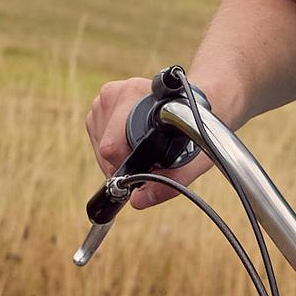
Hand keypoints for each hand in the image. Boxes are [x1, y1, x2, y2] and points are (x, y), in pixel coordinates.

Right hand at [85, 75, 211, 207]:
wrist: (198, 102)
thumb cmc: (198, 126)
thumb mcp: (194, 158)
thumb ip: (169, 183)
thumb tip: (138, 201)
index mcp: (133, 96)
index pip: (112, 146)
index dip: (128, 167)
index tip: (147, 169)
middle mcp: (114, 93)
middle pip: (104, 148)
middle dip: (124, 163)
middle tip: (150, 160)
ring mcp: (104, 98)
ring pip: (99, 145)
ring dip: (118, 156)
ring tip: (144, 147)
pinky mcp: (99, 106)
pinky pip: (97, 138)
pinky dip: (113, 149)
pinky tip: (133, 143)